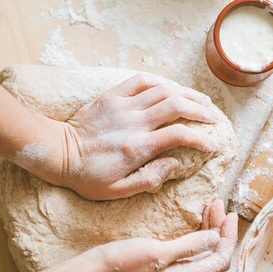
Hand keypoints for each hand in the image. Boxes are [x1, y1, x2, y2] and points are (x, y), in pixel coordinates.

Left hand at [26, 73, 219, 199]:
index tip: (212, 144)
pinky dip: (161, 81)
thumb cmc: (87, 176)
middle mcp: (133, 122)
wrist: (58, 153)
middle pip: (176, 106)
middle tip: (214, 118)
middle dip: (201, 110)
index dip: (200, 139)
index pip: (178, 136)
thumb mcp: (117, 191)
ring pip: (163, 89)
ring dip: (187, 93)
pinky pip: (141, 80)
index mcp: (136, 147)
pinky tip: (173, 87)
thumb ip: (148, 180)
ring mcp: (122, 105)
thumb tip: (173, 165)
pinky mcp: (112, 95)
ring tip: (202, 100)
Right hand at [87, 200, 237, 271]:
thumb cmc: (123, 264)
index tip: (229, 213)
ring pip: (200, 252)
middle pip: (212, 255)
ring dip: (208, 230)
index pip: (220, 259)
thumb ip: (189, 246)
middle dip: (219, 229)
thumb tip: (216, 238)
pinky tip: (190, 221)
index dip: (229, 236)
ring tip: (208, 207)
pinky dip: (193, 234)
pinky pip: (186, 251)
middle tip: (217, 203)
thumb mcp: (158, 252)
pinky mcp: (159, 267)